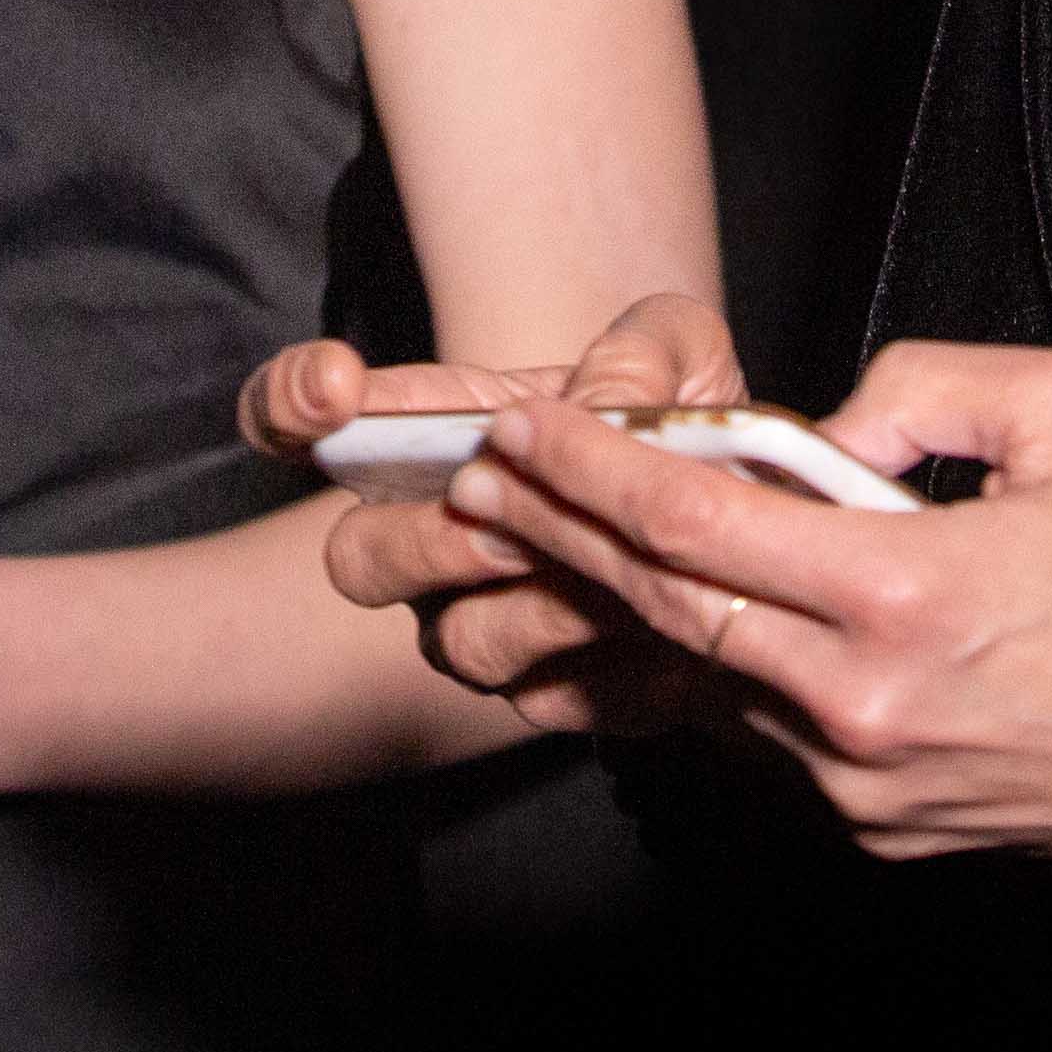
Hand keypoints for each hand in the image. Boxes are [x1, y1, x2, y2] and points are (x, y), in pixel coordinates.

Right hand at [241, 294, 743, 735]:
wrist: (762, 519)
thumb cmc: (689, 416)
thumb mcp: (681, 352)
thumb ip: (641, 354)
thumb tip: (601, 409)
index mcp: (440, 434)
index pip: (302, 417)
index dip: (289, 402)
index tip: (338, 389)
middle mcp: (437, 535)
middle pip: (356, 559)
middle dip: (425, 542)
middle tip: (507, 526)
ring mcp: (486, 620)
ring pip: (458, 643)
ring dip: (535, 611)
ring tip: (617, 579)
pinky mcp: (558, 694)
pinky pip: (557, 699)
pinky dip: (619, 667)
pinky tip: (677, 633)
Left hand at [448, 339, 1051, 858]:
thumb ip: (925, 387)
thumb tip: (822, 430)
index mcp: (902, 591)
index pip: (696, 522)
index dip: (591, 471)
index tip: (522, 432)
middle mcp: (862, 700)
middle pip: (666, 607)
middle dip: (561, 535)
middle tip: (482, 484)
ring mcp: (863, 780)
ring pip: (714, 678)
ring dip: (630, 609)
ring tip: (557, 543)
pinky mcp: (878, 827)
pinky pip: (772, 735)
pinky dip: (725, 673)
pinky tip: (684, 625)